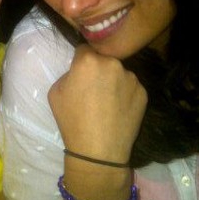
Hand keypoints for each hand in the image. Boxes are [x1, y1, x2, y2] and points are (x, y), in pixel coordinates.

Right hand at [48, 45, 146, 163]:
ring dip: (113, 81)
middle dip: (98, 70)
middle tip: (94, 90)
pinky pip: (130, 87)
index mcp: (88, 61)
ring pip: (119, 73)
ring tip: (108, 103)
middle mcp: (113, 63)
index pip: (84, 49)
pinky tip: (118, 110)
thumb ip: (69, 74)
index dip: (80, 61)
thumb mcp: (55, 92)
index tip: (80, 73)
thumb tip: (80, 72)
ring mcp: (131, 77)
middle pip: (103, 60)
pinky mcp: (143, 92)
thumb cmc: (72, 121)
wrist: (98, 151)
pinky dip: (125, 94)